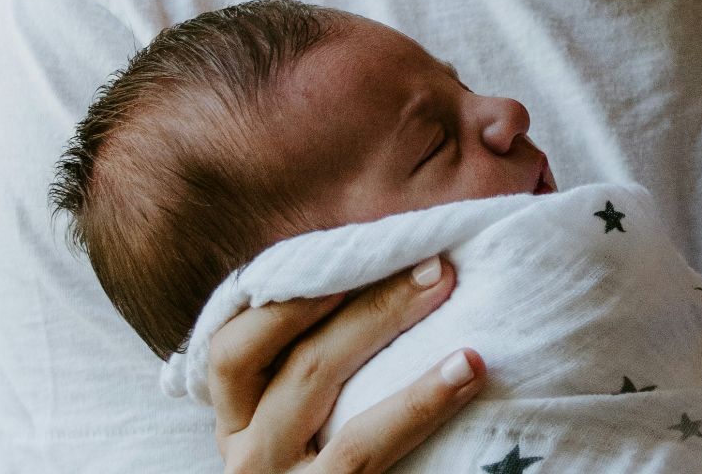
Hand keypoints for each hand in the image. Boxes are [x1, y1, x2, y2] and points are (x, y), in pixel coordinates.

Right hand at [209, 256, 483, 472]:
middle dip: (360, 295)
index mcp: (235, 421)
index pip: (234, 343)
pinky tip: (467, 369)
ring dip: (384, 323)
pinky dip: (421, 399)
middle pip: (289, 351)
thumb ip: (317, 372)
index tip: (352, 250)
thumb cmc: (330, 473)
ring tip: (447, 290)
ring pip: (316, 381)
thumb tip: (388, 283)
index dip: (286, 293)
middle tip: (431, 262)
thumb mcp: (302, 431)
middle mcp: (243, 451)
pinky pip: (367, 446)